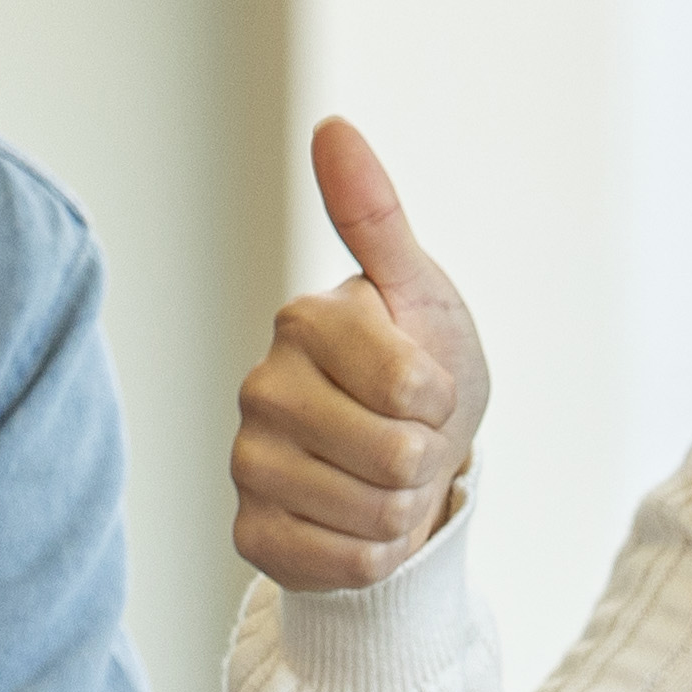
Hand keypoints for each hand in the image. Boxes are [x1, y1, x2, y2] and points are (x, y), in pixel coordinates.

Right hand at [230, 116, 489, 593]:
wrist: (402, 464)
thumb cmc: (420, 363)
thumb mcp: (420, 293)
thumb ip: (376, 217)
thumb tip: (331, 125)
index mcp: (303, 321)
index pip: (412, 386)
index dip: (443, 398)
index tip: (427, 386)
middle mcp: (260, 388)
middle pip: (397, 457)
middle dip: (428, 459)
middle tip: (409, 439)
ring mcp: (248, 464)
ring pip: (375, 516)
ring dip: (404, 508)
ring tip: (387, 479)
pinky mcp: (252, 534)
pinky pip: (347, 566)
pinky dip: (376, 555)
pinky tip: (359, 521)